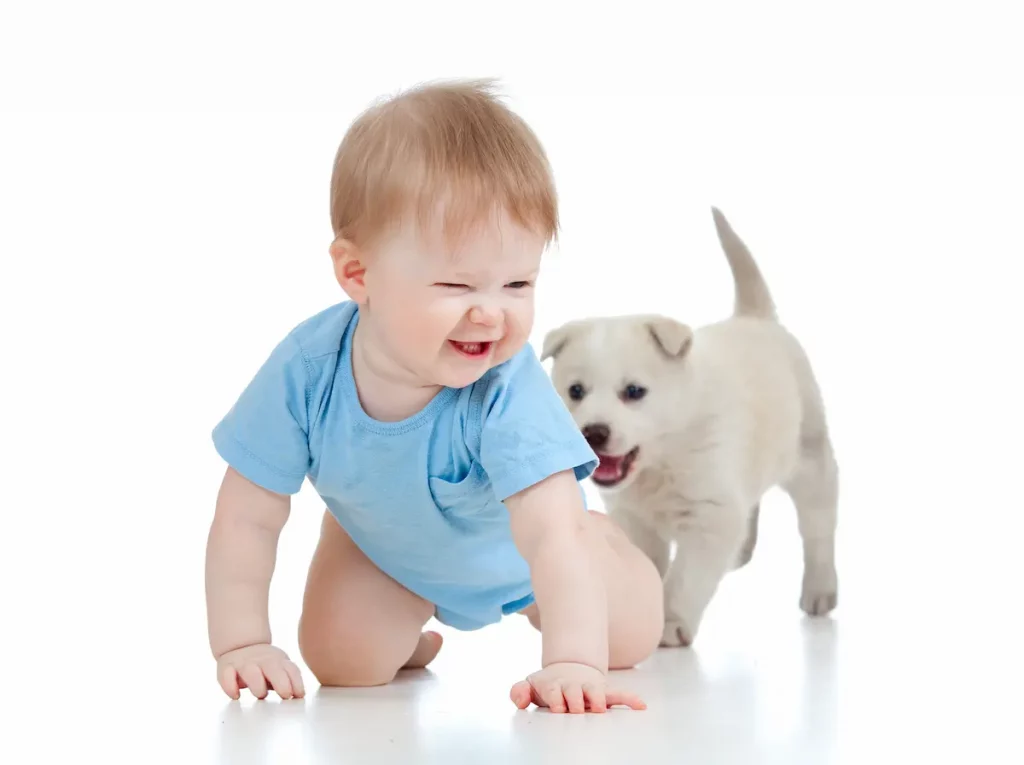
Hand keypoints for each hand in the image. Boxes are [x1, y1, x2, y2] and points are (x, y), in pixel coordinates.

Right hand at [216, 643, 304, 699]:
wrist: (241, 645)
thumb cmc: (265, 666)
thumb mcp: (280, 668)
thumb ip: (289, 681)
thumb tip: (299, 696)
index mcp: (278, 661)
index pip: (291, 670)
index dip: (296, 682)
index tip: (299, 695)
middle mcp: (262, 661)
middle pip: (273, 668)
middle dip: (281, 682)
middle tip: (286, 695)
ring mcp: (244, 663)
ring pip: (250, 671)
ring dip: (257, 684)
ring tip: (261, 694)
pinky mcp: (227, 668)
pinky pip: (226, 675)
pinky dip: (230, 686)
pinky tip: (236, 695)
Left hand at [509, 662, 645, 713]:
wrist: (568, 670)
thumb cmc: (548, 685)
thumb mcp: (531, 685)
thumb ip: (519, 692)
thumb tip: (519, 701)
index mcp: (555, 685)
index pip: (553, 691)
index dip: (555, 699)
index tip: (557, 708)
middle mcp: (573, 686)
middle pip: (574, 692)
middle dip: (574, 701)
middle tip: (575, 710)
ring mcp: (589, 689)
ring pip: (596, 692)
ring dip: (597, 700)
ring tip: (598, 710)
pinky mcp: (604, 693)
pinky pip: (619, 695)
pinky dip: (629, 699)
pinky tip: (640, 706)